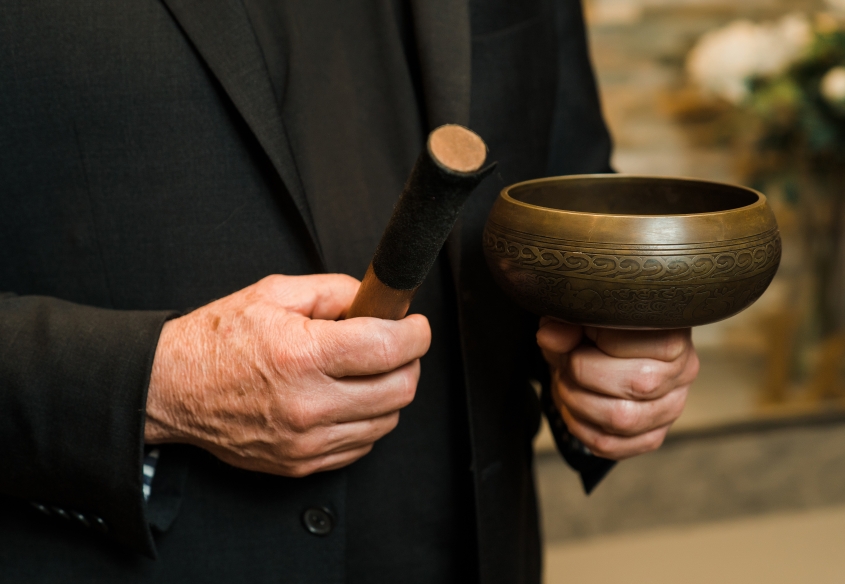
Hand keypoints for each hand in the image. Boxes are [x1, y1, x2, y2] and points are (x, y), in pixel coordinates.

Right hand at [145, 274, 430, 476]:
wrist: (172, 389)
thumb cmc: (218, 341)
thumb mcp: (275, 294)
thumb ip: (335, 290)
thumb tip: (377, 300)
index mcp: (302, 355)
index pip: (389, 348)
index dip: (416, 333)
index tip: (416, 326)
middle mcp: (307, 404)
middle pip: (399, 389)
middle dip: (409, 361)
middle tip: (395, 345)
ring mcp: (306, 441)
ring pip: (386, 420)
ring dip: (389, 392)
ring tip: (366, 371)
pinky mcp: (301, 464)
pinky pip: (361, 446)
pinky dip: (367, 421)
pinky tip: (348, 399)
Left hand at [536, 318, 698, 459]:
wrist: (605, 357)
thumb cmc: (599, 333)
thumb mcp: (581, 318)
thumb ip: (566, 323)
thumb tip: (550, 336)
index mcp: (673, 334)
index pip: (633, 341)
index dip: (592, 339)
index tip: (577, 335)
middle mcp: (682, 372)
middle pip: (636, 383)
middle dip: (583, 373)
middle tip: (567, 362)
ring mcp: (671, 409)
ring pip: (621, 418)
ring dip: (578, 402)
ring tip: (568, 384)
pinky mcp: (652, 437)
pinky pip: (609, 445)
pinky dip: (580, 428)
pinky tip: (576, 408)